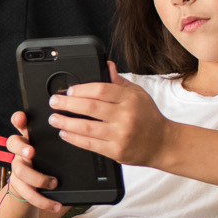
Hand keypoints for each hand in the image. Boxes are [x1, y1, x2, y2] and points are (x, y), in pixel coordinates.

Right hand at [2, 110, 65, 214]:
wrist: (34, 189)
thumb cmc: (49, 164)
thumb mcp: (53, 151)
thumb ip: (61, 143)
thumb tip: (87, 137)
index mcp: (29, 138)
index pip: (19, 124)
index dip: (18, 119)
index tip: (23, 118)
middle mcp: (20, 151)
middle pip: (12, 143)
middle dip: (21, 147)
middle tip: (31, 151)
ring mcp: (18, 168)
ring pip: (19, 170)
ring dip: (37, 177)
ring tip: (54, 183)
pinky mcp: (19, 186)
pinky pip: (27, 193)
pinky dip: (42, 201)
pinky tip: (56, 205)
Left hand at [47, 63, 168, 165]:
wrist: (163, 143)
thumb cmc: (148, 117)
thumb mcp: (138, 94)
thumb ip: (119, 82)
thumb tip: (106, 66)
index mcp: (130, 99)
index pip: (101, 90)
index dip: (81, 89)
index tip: (68, 90)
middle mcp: (125, 116)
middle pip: (90, 107)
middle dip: (67, 104)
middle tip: (54, 102)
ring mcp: (120, 135)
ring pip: (87, 127)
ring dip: (66, 122)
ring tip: (54, 119)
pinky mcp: (116, 151)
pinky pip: (90, 144)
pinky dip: (74, 138)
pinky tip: (65, 133)